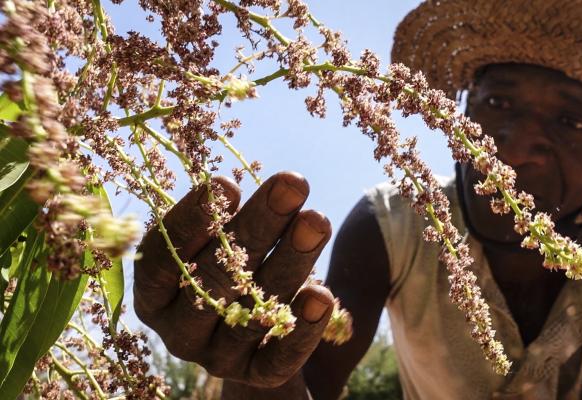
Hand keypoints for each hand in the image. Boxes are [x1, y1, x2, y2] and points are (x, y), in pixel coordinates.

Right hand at [134, 172, 334, 387]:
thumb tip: (226, 188)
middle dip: (259, 225)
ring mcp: (217, 357)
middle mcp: (180, 330)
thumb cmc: (230, 273)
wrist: (255, 340)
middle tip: (292, 184)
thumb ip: (220, 223)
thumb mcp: (218, 247)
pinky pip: (280, 357)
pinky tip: (323, 295)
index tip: (225, 184)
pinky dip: (303, 327)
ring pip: (253, 311)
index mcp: (157, 294)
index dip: (192, 221)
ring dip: (289, 262)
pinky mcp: (256, 375)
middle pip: (216, 277)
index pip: (165, 257)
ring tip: (317, 220)